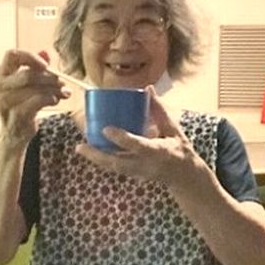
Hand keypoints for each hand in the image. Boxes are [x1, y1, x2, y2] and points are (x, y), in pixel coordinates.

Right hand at [0, 49, 70, 142]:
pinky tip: (55, 100)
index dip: (31, 57)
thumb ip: (35, 67)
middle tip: (63, 82)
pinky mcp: (15, 116)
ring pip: (33, 89)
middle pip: (27, 74)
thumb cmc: (22, 105)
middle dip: (49, 77)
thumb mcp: (28, 84)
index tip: (47, 65)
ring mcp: (3, 103)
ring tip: (63, 92)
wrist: (15, 133)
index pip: (12, 55)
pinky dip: (49, 99)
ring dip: (53, 89)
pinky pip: (36, 102)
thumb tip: (45, 52)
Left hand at [76, 86, 201, 185]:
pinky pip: (116, 168)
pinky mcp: (135, 175)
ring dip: (96, 159)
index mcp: (159, 151)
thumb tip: (148, 89)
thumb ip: (159, 110)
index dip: (122, 138)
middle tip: (80, 146)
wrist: (184, 176)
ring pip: (114, 168)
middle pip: (118, 163)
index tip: (106, 128)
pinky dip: (102, 160)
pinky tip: (91, 152)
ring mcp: (140, 173)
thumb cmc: (180, 149)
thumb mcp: (173, 129)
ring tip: (81, 147)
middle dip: (98, 156)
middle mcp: (147, 164)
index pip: (138, 145)